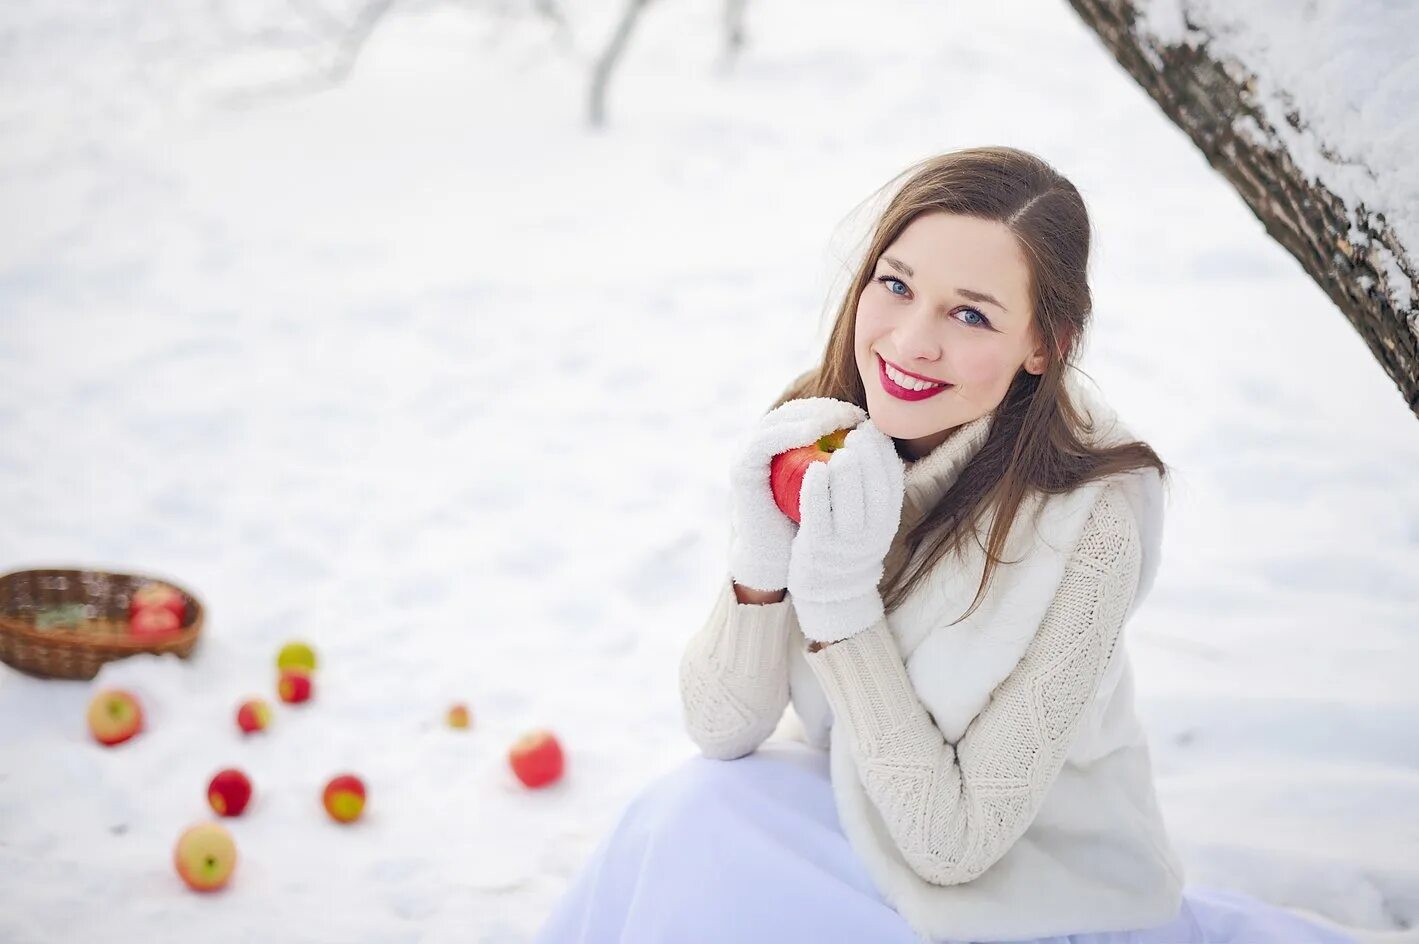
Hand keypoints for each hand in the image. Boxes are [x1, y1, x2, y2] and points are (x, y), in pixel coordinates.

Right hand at [727, 396, 868, 592]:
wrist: (779, 557)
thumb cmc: (814, 525)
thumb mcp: (834, 489)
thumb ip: (846, 463)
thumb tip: (878, 436)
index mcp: (786, 444)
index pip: (812, 414)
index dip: (837, 410)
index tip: (865, 417)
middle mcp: (764, 443)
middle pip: (796, 411)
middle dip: (825, 409)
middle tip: (853, 413)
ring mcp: (749, 452)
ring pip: (780, 420)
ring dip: (809, 415)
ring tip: (837, 419)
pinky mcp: (742, 466)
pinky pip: (765, 440)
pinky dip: (789, 432)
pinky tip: (813, 434)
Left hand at [787, 418, 904, 643]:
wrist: (828, 591)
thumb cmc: (845, 543)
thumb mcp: (868, 520)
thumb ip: (871, 488)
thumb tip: (875, 440)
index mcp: (885, 524)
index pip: (892, 485)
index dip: (885, 456)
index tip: (874, 430)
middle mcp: (870, 536)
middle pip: (875, 492)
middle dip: (869, 459)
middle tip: (858, 432)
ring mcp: (843, 545)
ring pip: (849, 505)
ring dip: (847, 474)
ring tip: (842, 449)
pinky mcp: (817, 549)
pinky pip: (818, 516)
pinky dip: (817, 491)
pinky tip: (814, 468)